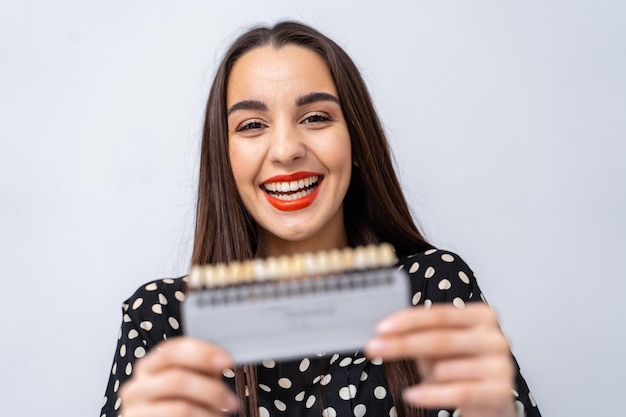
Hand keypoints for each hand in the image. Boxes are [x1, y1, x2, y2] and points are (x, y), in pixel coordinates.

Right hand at [119, 337, 238, 416]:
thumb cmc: (174, 404)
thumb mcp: (189, 382)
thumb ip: (201, 370)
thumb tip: (221, 361)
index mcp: (150, 365)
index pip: (173, 350)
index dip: (202, 353)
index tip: (227, 361)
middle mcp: (138, 385)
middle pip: (176, 379)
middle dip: (211, 390)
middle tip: (231, 401)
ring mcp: (136, 409)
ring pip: (179, 408)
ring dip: (207, 412)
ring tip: (221, 415)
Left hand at [365, 304, 515, 416]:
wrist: (493, 402)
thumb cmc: (464, 368)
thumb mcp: (443, 348)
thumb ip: (422, 336)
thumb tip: (387, 334)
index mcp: (482, 316)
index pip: (438, 314)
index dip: (407, 321)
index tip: (381, 328)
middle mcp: (495, 337)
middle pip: (440, 339)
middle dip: (401, 344)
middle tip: (374, 348)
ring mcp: (501, 365)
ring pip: (446, 368)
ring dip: (424, 375)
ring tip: (417, 381)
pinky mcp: (500, 392)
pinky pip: (458, 393)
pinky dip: (430, 395)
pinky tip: (412, 395)